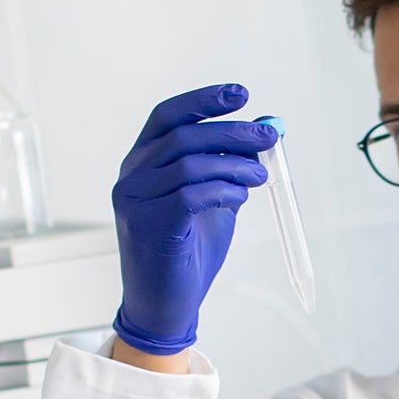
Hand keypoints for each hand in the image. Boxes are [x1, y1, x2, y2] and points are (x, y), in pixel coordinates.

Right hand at [111, 83, 279, 356]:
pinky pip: (190, 195)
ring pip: (189, 165)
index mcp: (141, 163)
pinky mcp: (148, 226)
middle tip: (267, 137)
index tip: (241, 94)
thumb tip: (266, 129)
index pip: (168, 117)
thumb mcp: (213, 199)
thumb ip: (231, 165)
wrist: (165, 305)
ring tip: (260, 175)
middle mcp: (131, 177)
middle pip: (183, 136)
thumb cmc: (186, 252)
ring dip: (234, 165)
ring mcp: (134, 202)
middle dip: (232, 132)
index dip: (204, 100)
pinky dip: (222, 190)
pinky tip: (239, 197)